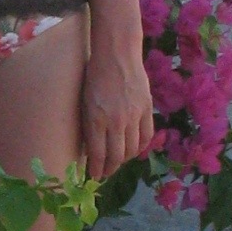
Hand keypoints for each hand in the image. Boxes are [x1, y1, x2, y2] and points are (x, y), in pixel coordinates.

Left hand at [81, 50, 153, 180]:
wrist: (116, 54)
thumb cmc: (94, 75)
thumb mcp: (84, 101)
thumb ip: (90, 125)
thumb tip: (92, 148)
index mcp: (96, 118)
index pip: (97, 154)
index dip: (96, 169)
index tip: (94, 176)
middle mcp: (116, 120)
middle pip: (115, 155)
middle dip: (109, 169)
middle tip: (105, 173)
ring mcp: (133, 115)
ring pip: (131, 149)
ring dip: (124, 160)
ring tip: (118, 162)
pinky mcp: (146, 109)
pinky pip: (146, 136)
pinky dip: (140, 147)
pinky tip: (133, 150)